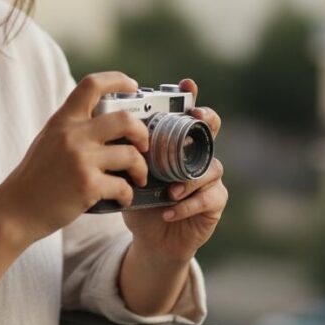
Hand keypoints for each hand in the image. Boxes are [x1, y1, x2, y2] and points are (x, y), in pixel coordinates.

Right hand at [0, 72, 151, 242]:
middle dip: (142, 132)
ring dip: (140, 168)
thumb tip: (105, 121)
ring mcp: (81, 159)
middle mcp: (73, 135)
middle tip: (143, 145)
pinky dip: (128, 194)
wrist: (14, 210)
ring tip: (137, 178)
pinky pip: (123, 186)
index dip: (117, 79)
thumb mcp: (48, 140)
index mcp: (63, 120)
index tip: (132, 85)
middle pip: (125, 119)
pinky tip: (122, 198)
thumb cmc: (34, 179)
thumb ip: (72, 128)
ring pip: (131, 155)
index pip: (92, 84)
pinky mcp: (87, 185)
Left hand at [122, 78, 226, 263]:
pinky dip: (187, 204)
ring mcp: (209, 178)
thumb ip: (126, 155)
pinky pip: (208, 197)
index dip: (191, 97)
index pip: (187, 114)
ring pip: (210, 167)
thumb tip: (110, 130)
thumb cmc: (140, 200)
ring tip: (168, 192)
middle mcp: (196, 155)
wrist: (150, 239)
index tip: (187, 85)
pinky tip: (169, 212)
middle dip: (207, 120)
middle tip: (196, 118)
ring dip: (188, 179)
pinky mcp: (214, 202)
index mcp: (177, 143)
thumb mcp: (129, 175)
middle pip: (212, 129)